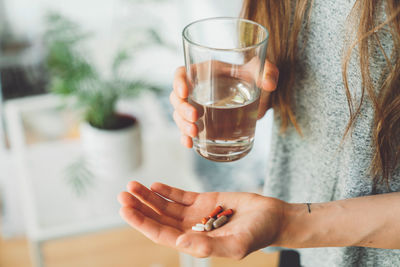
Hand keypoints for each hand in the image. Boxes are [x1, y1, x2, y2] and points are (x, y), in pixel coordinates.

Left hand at [118, 181, 284, 258]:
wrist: (272, 217)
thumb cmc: (257, 234)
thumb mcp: (235, 244)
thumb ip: (207, 246)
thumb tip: (177, 243)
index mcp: (194, 242)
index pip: (161, 234)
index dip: (142, 222)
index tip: (125, 209)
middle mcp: (190, 229)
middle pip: (158, 218)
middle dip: (140, 207)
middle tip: (122, 193)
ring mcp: (196, 214)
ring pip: (166, 205)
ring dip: (149, 196)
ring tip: (132, 185)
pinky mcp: (204, 200)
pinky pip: (180, 196)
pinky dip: (166, 190)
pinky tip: (154, 184)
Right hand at [170, 60, 278, 147]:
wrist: (260, 97)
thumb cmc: (257, 78)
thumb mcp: (263, 71)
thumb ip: (268, 72)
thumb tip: (269, 83)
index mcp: (206, 71)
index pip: (182, 73)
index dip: (178, 82)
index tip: (184, 92)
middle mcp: (198, 89)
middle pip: (178, 98)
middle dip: (182, 109)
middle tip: (196, 117)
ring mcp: (198, 107)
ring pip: (180, 115)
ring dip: (182, 125)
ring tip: (194, 133)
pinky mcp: (203, 123)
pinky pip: (188, 130)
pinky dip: (186, 137)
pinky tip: (189, 144)